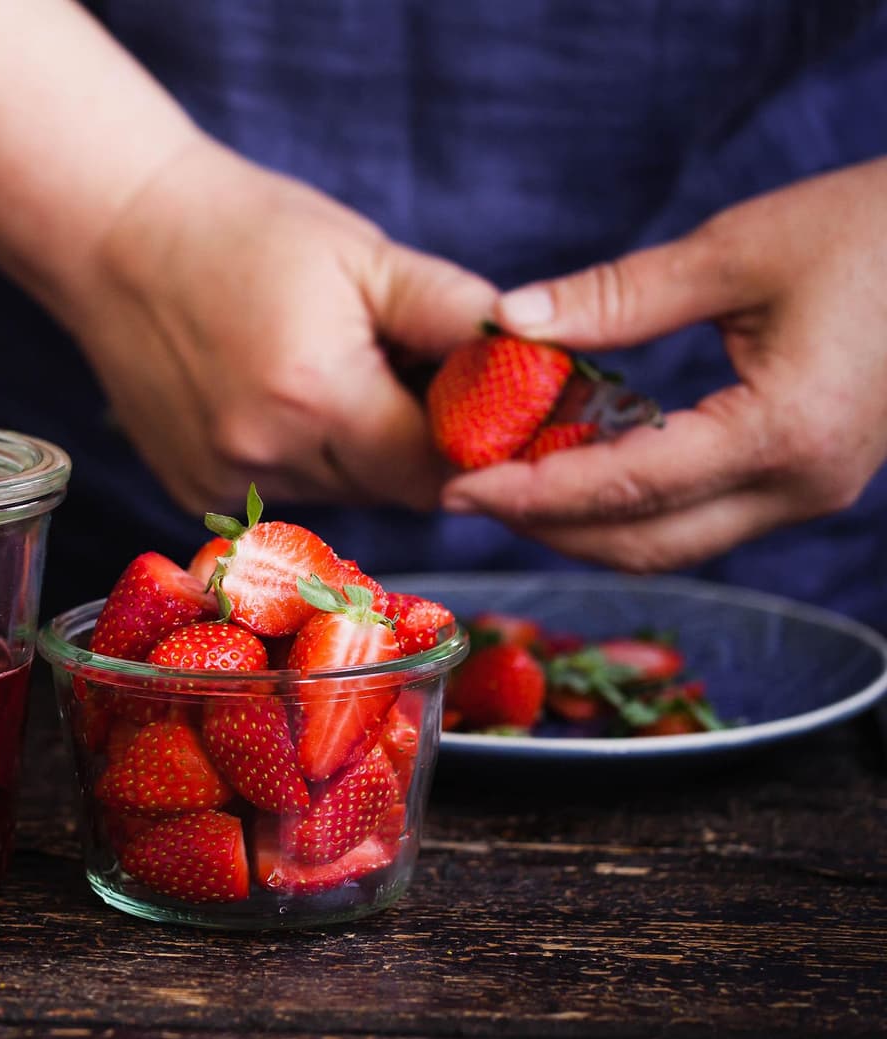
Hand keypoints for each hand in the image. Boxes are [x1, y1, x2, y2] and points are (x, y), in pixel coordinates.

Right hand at [63, 140, 496, 514]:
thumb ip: (456, 315)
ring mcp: (220, 481)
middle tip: (402, 372)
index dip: (474, 439)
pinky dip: (298, 459)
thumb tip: (543, 364)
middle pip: (393, 490)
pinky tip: (273, 398)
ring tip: (330, 374)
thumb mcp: (367, 256)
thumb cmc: (246, 232)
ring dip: (357, 452)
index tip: (484, 404)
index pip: (441, 466)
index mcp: (319, 393)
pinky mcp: (191, 490)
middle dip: (417, 443)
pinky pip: (280, 495)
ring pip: (339, 495)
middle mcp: (265, 455)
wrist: (116, 236)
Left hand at [442, 157, 886, 571]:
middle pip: (642, 544)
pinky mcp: (809, 479)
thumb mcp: (737, 251)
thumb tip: (508, 319)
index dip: (531, 494)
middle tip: (464, 489)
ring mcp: (811, 492)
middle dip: (544, 524)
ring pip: (670, 543)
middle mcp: (801, 486)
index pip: (627, 489)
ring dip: (583, 521)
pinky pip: (700, 516)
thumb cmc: (873, 230)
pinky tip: (574, 462)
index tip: (457, 487)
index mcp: (785, 434)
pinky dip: (628, 503)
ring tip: (506, 477)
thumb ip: (617, 297)